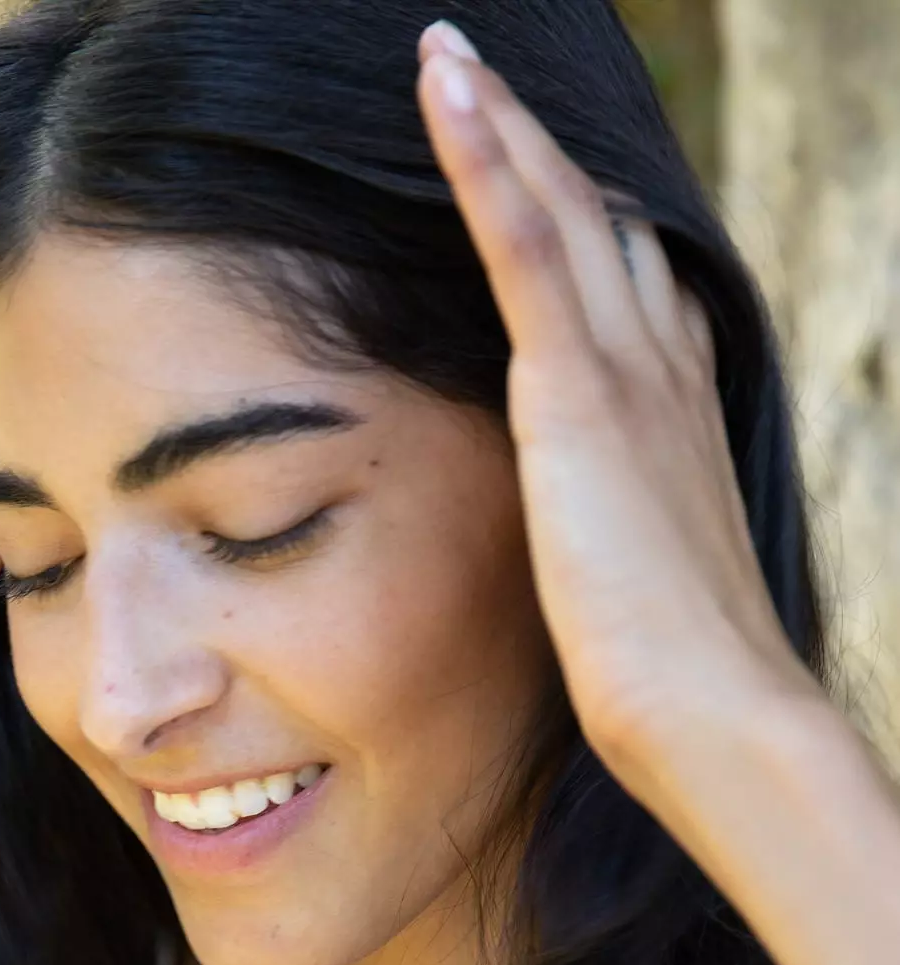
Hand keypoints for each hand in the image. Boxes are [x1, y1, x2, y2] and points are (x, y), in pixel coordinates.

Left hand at [414, 22, 825, 808]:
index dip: (587, 220)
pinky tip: (446, 86)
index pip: (628, 285)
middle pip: (597, 223)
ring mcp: (625, 371)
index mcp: (673, 412)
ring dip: (502, 121)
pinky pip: (526, 243)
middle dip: (541, 147)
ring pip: (560, 207)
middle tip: (481, 75)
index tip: (545, 178)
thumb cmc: (672, 678)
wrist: (709, 710)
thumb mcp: (634, 582)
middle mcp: (659, 368)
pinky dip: (487, 156)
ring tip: (445, 52)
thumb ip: (606, 532)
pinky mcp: (578, 391)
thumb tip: (581, 542)